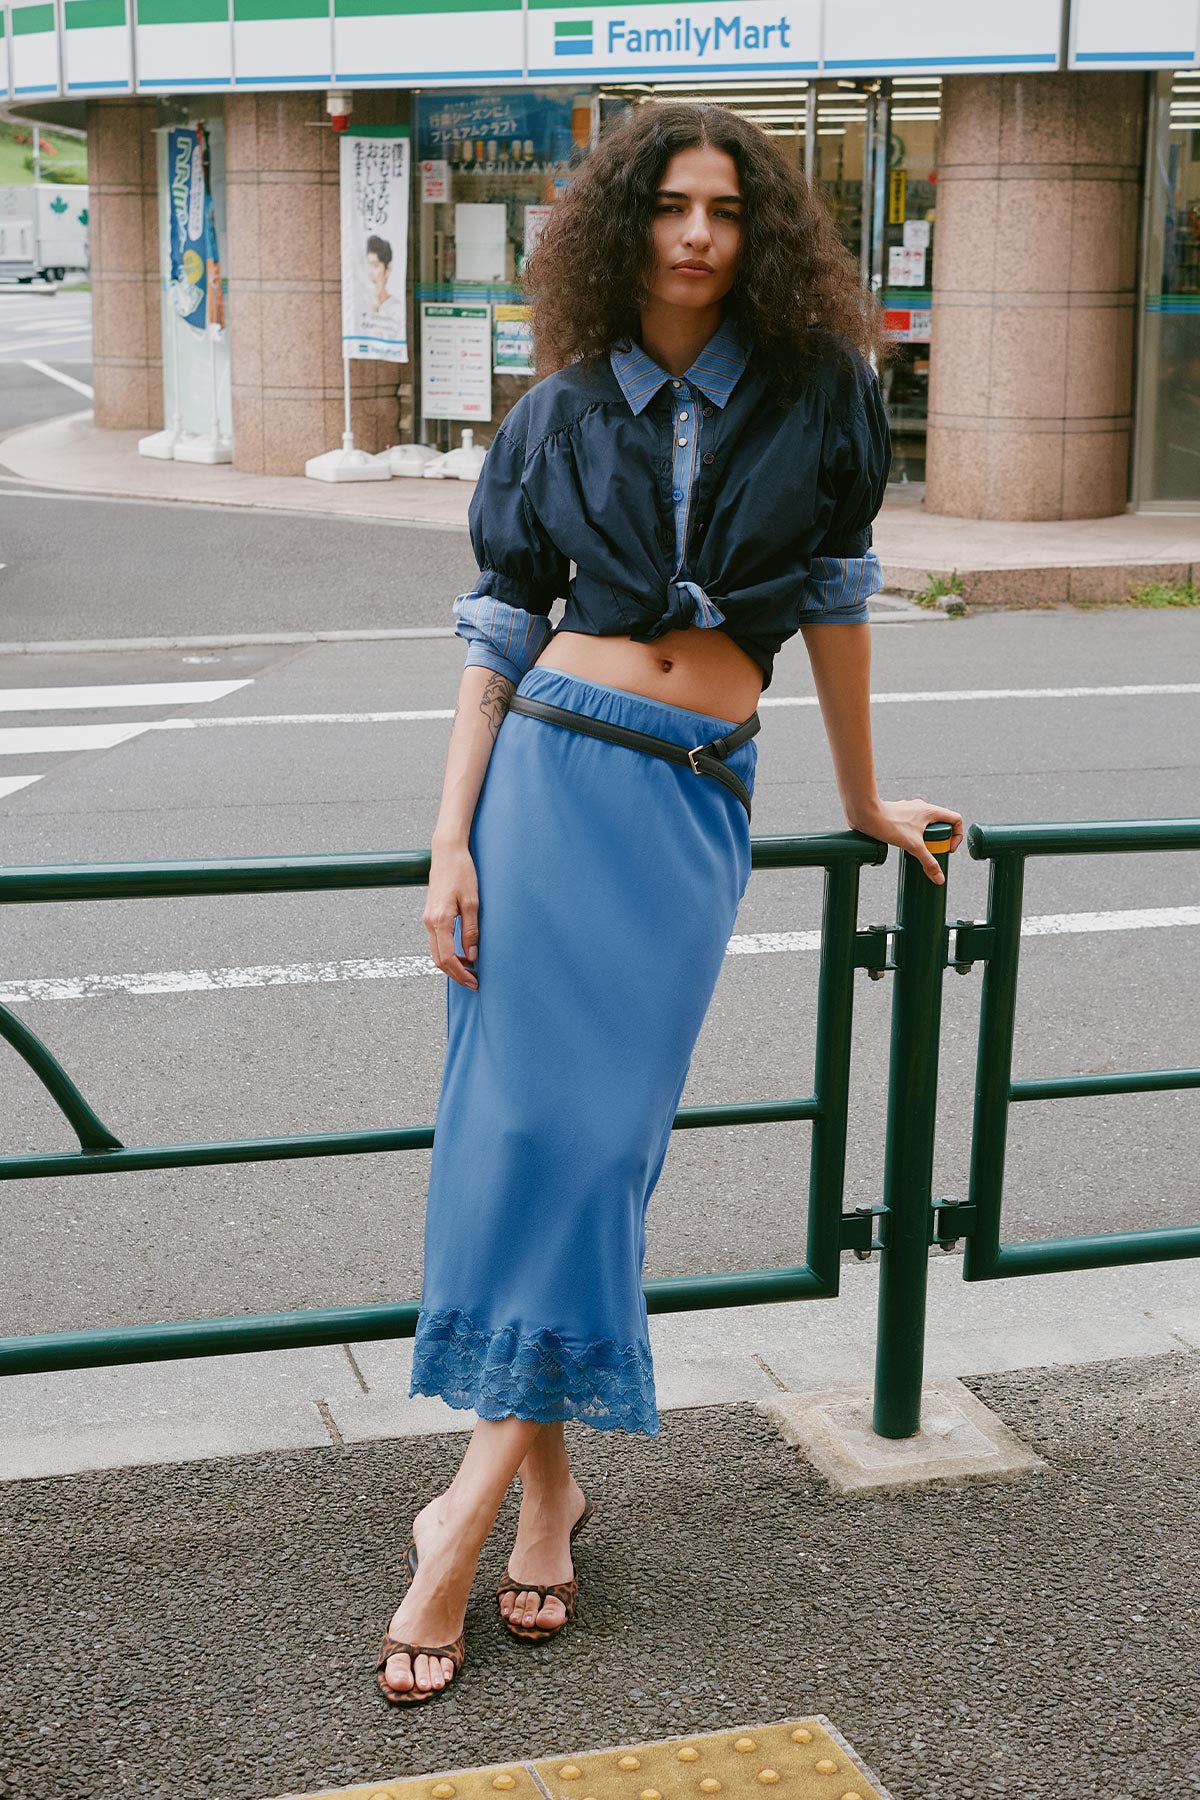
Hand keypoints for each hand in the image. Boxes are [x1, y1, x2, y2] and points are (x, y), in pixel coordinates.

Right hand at [424, 840, 479, 988]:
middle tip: (474, 982)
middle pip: (438, 960)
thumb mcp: (473, 902)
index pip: (447, 958)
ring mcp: (428, 919)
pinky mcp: (430, 915)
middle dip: (456, 974)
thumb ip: (471, 931)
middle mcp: (429, 922)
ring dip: (452, 965)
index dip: (461, 974)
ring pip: (436, 952)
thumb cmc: (462, 872)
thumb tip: (472, 956)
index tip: (475, 982)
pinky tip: (462, 954)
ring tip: (471, 970)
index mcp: (440, 920)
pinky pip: (437, 942)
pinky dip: (448, 953)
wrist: (447, 852)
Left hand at [849, 798, 963, 884]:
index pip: (956, 819)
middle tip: (930, 852)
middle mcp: (922, 807)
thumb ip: (928, 862)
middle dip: (938, 840)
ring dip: (924, 839)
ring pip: (925, 825)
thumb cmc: (888, 824)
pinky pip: (911, 825)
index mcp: (931, 811)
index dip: (957, 835)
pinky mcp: (898, 814)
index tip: (946, 849)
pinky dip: (912, 836)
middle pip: (940, 824)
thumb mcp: (912, 846)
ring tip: (915, 850)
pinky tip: (902, 845)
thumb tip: (939, 879)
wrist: (864, 813)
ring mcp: (909, 810)